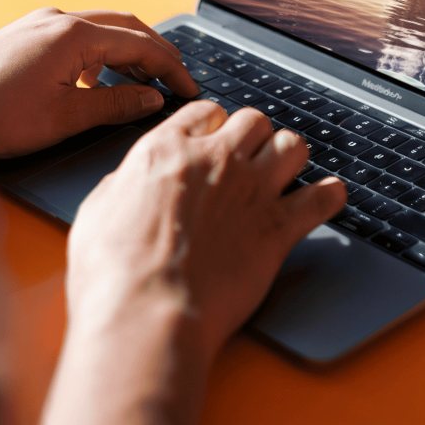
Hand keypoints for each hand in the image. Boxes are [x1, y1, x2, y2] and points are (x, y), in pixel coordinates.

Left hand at [0, 7, 198, 156]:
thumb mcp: (65, 117)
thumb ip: (115, 105)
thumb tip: (151, 98)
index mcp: (75, 35)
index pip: (141, 44)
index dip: (171, 67)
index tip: (190, 88)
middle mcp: (59, 19)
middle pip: (126, 26)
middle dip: (156, 51)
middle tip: (177, 78)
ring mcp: (39, 24)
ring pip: (101, 29)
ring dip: (127, 51)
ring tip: (142, 83)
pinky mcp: (24, 35)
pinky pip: (76, 36)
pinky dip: (99, 54)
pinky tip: (93, 83)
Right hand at [45, 101, 346, 424]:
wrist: (148, 312)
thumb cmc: (113, 273)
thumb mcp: (96, 213)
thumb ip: (121, 186)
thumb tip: (129, 182)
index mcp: (167, 151)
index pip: (204, 112)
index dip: (211, 124)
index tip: (214, 136)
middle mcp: (215, 160)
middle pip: (254, 120)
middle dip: (253, 136)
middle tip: (249, 157)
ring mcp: (252, 190)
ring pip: (292, 145)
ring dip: (290, 156)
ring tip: (285, 172)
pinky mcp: (278, 228)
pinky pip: (322, 198)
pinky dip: (328, 197)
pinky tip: (327, 199)